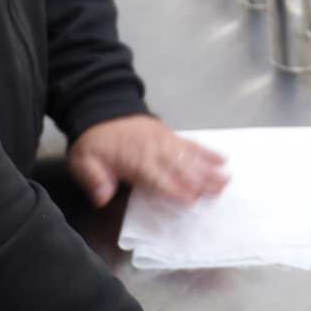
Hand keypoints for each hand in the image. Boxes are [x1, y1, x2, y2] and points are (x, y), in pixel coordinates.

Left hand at [68, 115, 228, 208]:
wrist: (101, 110)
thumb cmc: (95, 143)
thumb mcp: (83, 161)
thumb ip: (93, 179)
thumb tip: (102, 197)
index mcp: (134, 159)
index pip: (157, 177)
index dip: (174, 188)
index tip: (192, 200)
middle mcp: (154, 149)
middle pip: (180, 167)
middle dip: (201, 179)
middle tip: (220, 190)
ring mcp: (165, 140)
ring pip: (190, 155)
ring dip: (209, 167)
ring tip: (227, 177)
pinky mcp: (170, 134)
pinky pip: (190, 142)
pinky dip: (207, 150)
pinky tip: (222, 157)